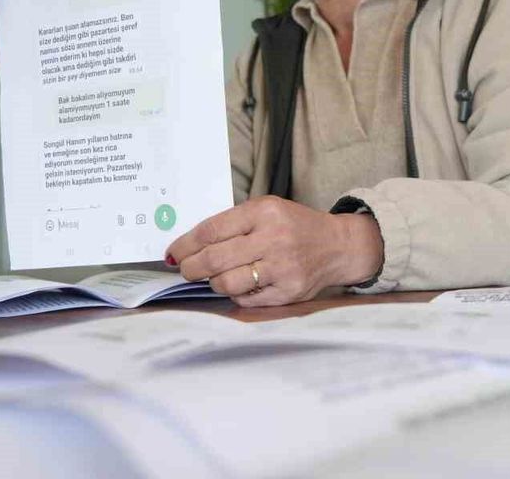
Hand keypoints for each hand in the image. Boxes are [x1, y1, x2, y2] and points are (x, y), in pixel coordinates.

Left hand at [167, 196, 382, 306]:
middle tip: (184, 270)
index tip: (173, 253)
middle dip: (191, 268)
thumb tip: (189, 245)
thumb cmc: (293, 226)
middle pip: (215, 259)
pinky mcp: (288, 291)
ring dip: (212, 283)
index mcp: (264, 212)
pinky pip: (246, 299)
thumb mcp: (267, 210)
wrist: (337, 246)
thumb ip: (233, 223)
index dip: (185, 244)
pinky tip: (240, 285)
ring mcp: (282, 267)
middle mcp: (273, 238)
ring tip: (214, 278)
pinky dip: (236, 294)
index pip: (212, 230)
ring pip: (227, 283)